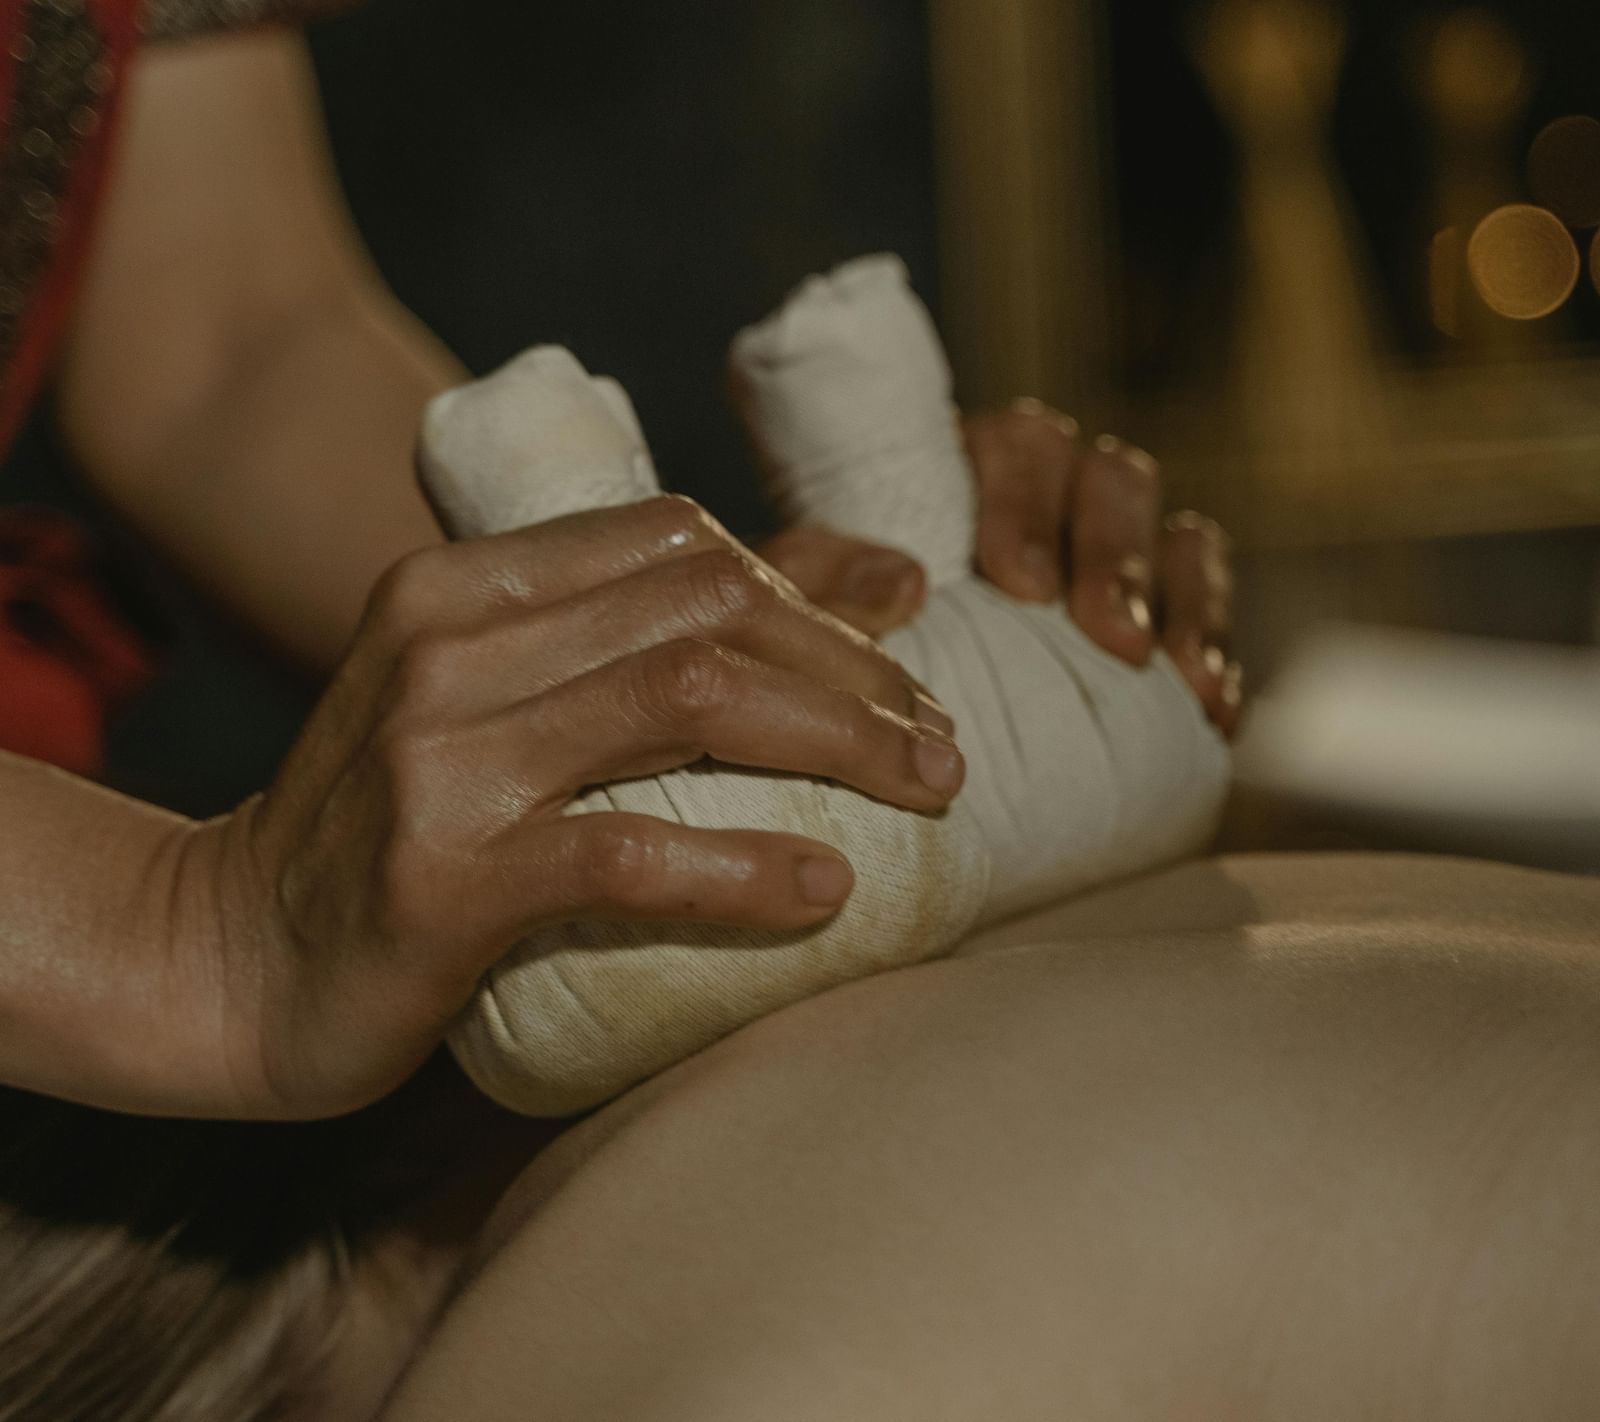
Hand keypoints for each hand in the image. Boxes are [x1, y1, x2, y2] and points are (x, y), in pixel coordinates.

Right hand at [176, 497, 962, 1119]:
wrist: (225, 958)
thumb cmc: (397, 832)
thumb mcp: (500, 705)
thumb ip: (643, 639)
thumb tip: (870, 577)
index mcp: (458, 585)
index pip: (677, 544)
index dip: (810, 591)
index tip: (899, 663)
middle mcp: (446, 644)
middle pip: (704, 608)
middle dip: (852, 667)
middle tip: (940, 742)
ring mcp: (440, 755)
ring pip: (686, 700)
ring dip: (836, 741)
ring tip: (927, 793)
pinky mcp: (444, 876)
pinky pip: (628, 852)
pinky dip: (744, 865)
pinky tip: (825, 889)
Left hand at [756, 400, 1242, 736]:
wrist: (887, 728)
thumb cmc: (830, 645)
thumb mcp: (801, 604)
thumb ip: (819, 576)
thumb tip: (906, 579)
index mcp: (972, 470)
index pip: (1022, 445)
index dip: (1027, 505)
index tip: (1015, 583)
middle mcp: (1054, 498)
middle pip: (1113, 478)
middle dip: (1113, 553)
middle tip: (1107, 635)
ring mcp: (1115, 554)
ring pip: (1178, 532)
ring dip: (1181, 598)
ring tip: (1167, 675)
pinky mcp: (1160, 615)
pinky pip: (1210, 604)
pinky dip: (1216, 646)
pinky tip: (1209, 707)